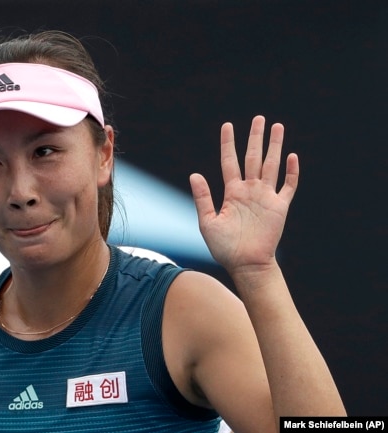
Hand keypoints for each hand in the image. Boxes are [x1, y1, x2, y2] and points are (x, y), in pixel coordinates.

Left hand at [189, 115, 298, 272]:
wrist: (245, 264)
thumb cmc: (224, 247)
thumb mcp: (208, 221)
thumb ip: (203, 197)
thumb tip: (194, 174)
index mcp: (232, 192)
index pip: (229, 161)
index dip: (228, 144)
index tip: (227, 126)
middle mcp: (249, 191)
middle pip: (253, 157)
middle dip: (256, 138)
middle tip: (259, 118)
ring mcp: (266, 197)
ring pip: (271, 165)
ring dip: (274, 146)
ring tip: (277, 127)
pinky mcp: (280, 207)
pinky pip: (288, 186)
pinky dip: (291, 172)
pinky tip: (291, 156)